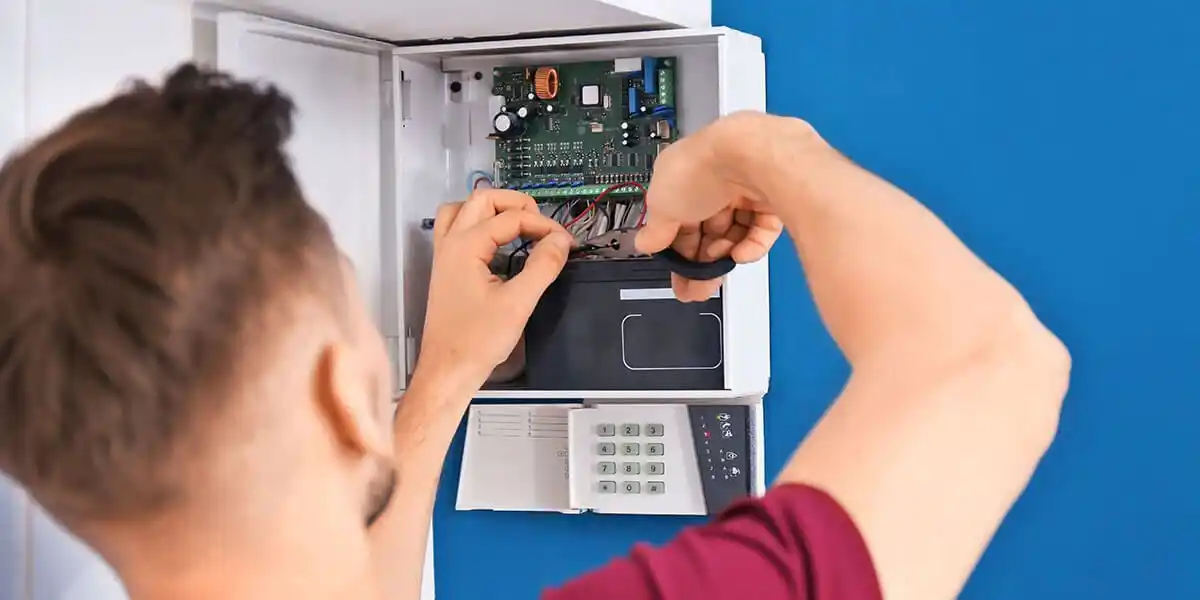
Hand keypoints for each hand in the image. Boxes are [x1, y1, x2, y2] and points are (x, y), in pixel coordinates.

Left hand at [416, 190, 572, 390]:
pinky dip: (479, 226)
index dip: (543, 225)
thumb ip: (543, 266)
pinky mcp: (446, 270)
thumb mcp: (519, 303)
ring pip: (464, 210)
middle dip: (516, 205)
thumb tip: (560, 241)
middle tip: (542, 225)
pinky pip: (457, 230)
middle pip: (482, 199)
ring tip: (519, 225)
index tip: (564, 241)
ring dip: (492, 210)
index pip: (511, 217)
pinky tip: (498, 245)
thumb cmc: (476, 342)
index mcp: (465, 247)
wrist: (448, 369)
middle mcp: (450, 244)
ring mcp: (445, 256)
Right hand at [635, 112, 788, 301]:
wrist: (751, 157)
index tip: (676, 272)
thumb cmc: (705, 167)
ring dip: (725, 252)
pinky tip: (742, 253)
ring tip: (721, 262)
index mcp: (683, 177)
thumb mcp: (662, 205)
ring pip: (735, 232)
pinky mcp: (774, 196)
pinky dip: (752, 245)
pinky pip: (761, 230)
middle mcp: (716, 180)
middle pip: (708, 229)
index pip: (678, 220)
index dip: (676, 249)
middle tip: (698, 286)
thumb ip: (655, 229)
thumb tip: (645, 242)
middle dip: (702, 261)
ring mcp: (746, 187)